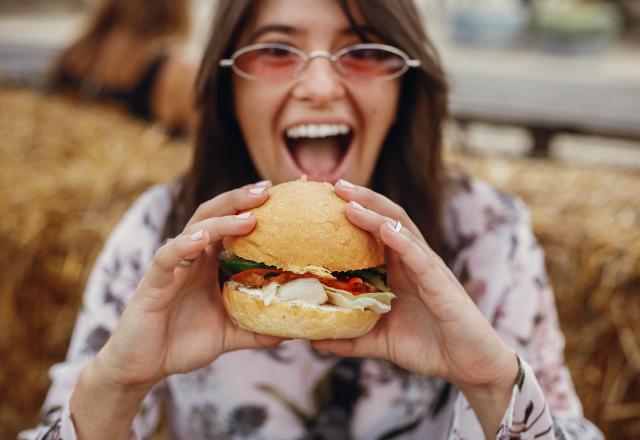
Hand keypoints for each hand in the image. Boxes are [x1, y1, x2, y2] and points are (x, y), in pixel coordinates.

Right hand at [95, 181, 284, 389]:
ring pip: (195, 230)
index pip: (231, 225)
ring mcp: (172, 267)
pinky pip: (167, 258)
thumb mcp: (229, 334)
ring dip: (222, 220)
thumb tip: (294, 330)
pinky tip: (202, 238)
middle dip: (239, 200)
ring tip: (249, 217)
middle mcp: (192, 258)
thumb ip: (258, 329)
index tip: (279, 195)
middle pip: (214, 215)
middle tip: (266, 190)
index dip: (251, 207)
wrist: (143, 368)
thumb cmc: (183, 343)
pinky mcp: (153, 283)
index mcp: (209, 263)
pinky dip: (184, 245)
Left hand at [312, 181, 517, 432]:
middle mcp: (413, 262)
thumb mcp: (380, 341)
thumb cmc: (428, 346)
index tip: (322, 200)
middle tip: (333, 184)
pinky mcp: (441, 283)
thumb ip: (350, 338)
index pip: (374, 231)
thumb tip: (314, 340)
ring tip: (349, 199)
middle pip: (387, 218)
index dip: (352, 213)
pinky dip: (402, 240)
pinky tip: (384, 229)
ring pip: (401, 229)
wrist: (469, 366)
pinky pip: (419, 256)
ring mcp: (428, 269)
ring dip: (375, 211)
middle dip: (361, 199)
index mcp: (399, 269)